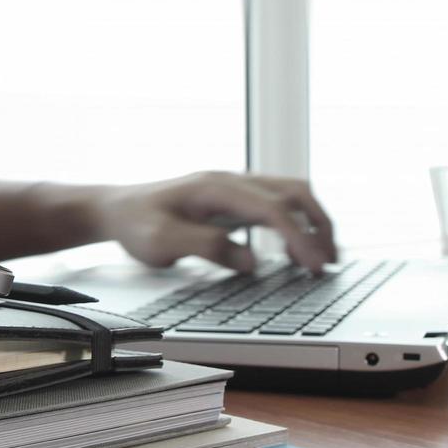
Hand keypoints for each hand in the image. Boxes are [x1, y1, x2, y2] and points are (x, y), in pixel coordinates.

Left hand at [95, 171, 334, 273]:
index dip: (298, 237)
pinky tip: (296, 249)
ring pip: (290, 194)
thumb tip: (252, 261)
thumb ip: (207, 247)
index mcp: (216, 188)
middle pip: (293, 192)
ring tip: (323, 257)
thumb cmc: (137, 224)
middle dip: (319, 225)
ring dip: (312, 221)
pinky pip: (277, 204)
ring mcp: (235, 188)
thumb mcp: (162, 242)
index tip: (314, 266)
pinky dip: (296, 223)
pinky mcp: (234, 200)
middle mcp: (231, 181)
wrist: (117, 209)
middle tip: (330, 261)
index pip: (272, 209)